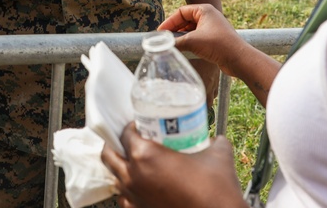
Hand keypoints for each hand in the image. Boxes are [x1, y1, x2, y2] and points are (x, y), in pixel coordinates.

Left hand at [101, 124, 244, 207]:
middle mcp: (133, 177)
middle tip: (130, 141)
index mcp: (144, 156)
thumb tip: (215, 138)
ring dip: (122, 168)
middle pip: (109, 156)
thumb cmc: (216, 190)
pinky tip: (143, 188)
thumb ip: (214, 141)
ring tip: (137, 164)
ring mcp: (133, 198)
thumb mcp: (217, 154)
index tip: (140, 126)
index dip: (130, 127)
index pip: (125, 134)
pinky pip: (125, 199)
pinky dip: (130, 191)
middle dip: (116, 145)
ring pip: (115, 179)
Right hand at [159, 4, 244, 77]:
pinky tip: (184, 50)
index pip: (181, 12)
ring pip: (191, 30)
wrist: (239, 59)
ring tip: (173, 45)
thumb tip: (162, 45)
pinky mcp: (215, 39)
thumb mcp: (192, 42)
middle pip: (185, 20)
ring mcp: (213, 28)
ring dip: (182, 37)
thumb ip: (176, 42)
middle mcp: (209, 16)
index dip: (169, 22)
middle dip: (175, 29)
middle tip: (165, 39)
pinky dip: (189, 42)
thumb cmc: (218, 45)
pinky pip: (197, 37)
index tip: (160, 33)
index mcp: (204, 10)